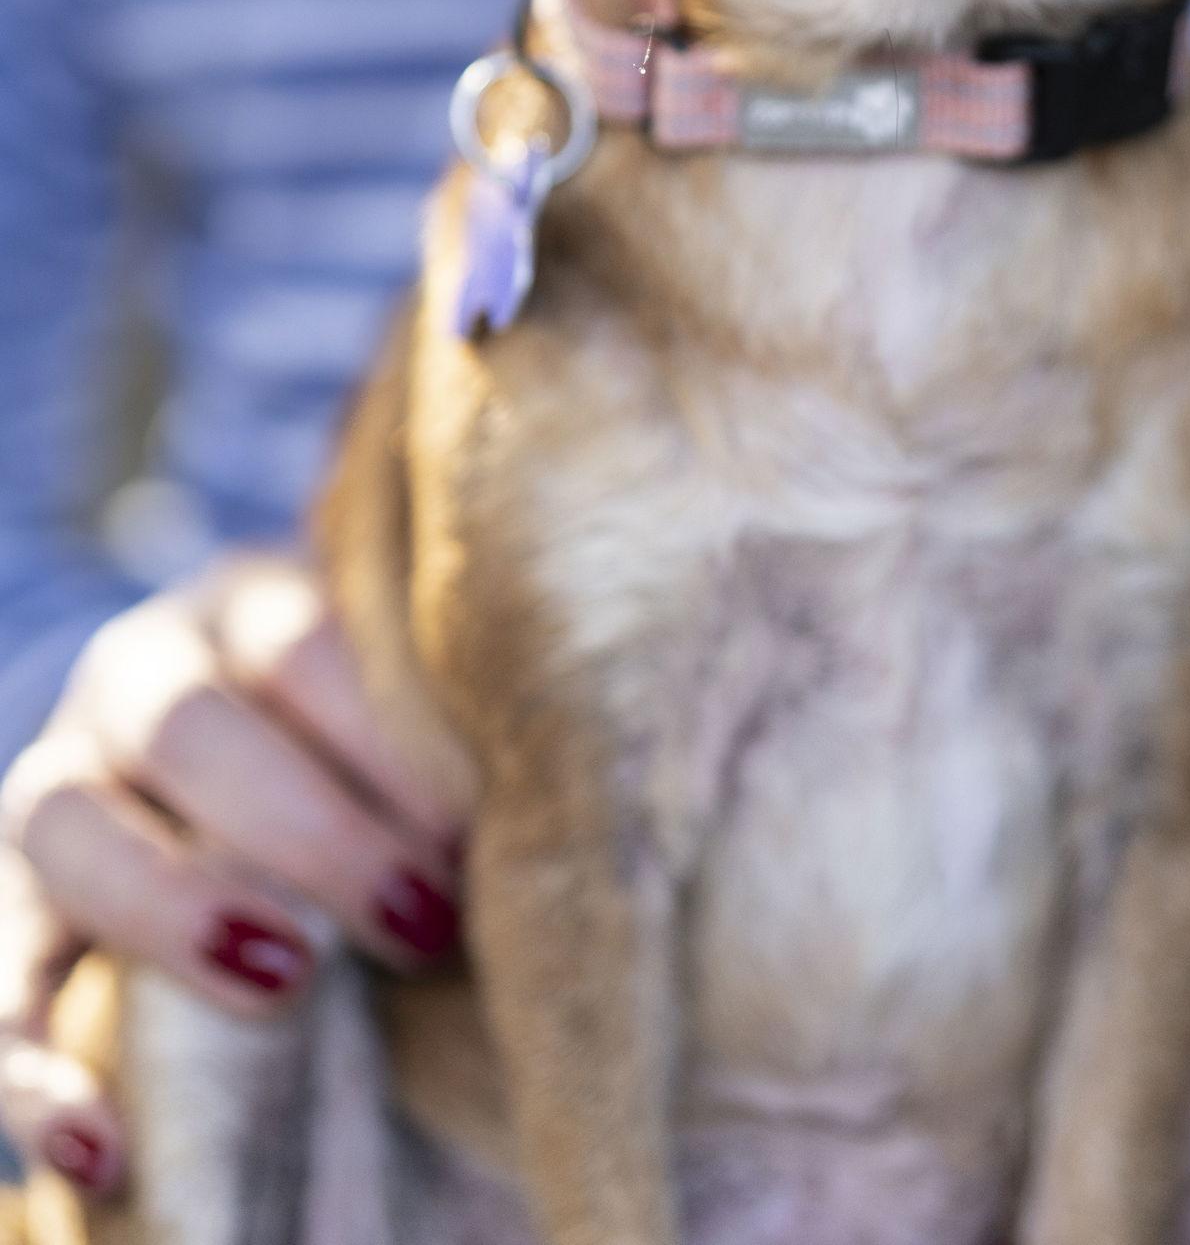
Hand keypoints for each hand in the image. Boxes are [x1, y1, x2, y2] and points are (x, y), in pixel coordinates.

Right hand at [0, 553, 467, 1193]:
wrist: (290, 782)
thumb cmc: (391, 744)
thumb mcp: (417, 708)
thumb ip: (454, 733)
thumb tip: (575, 818)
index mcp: (249, 602)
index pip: (299, 643)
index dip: (385, 740)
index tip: (478, 830)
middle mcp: (137, 674)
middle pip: (185, 726)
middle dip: (308, 827)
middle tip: (424, 917)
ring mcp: (62, 786)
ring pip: (62, 823)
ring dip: (174, 909)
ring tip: (288, 981)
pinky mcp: (17, 913)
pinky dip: (28, 1075)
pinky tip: (98, 1147)